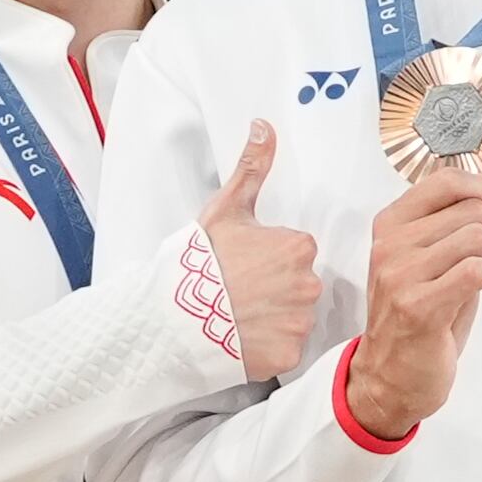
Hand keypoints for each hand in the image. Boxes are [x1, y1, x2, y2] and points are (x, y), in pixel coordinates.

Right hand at [194, 121, 319, 379]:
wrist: (173, 316)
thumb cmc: (200, 262)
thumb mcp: (226, 209)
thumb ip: (252, 169)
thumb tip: (264, 127)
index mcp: (299, 248)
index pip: (298, 252)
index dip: (272, 259)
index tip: (248, 266)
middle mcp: (308, 285)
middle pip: (301, 285)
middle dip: (277, 289)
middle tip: (243, 293)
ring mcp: (299, 322)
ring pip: (295, 318)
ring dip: (275, 319)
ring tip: (241, 316)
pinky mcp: (289, 354)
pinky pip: (287, 349)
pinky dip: (270, 346)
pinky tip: (245, 338)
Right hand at [341, 171, 481, 439]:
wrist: (389, 379)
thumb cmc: (415, 322)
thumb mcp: (427, 263)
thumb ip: (451, 230)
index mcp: (391, 226)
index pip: (445, 180)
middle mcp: (390, 245)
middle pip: (471, 209)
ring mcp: (400, 275)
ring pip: (477, 237)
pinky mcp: (419, 305)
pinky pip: (477, 270)